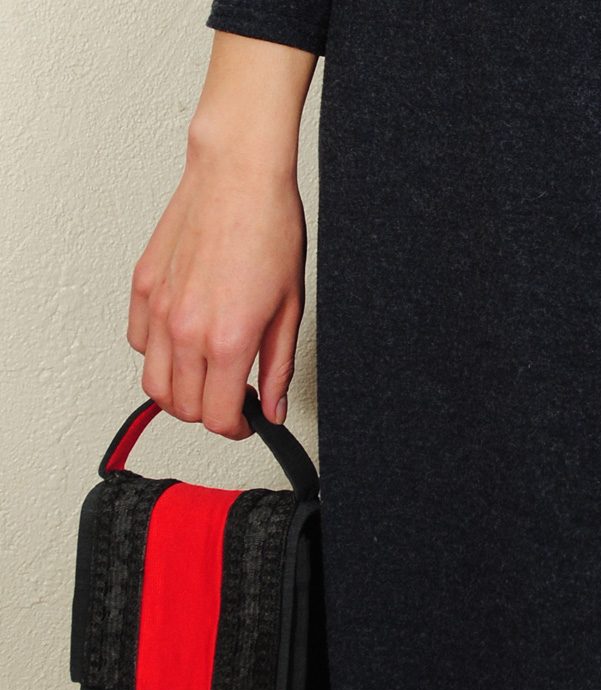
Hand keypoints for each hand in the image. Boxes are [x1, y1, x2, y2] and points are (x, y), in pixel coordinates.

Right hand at [126, 137, 306, 438]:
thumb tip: (273, 408)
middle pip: (183, 408)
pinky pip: (138, 344)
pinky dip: (156, 356)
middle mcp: (185, 330)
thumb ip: (277, 368)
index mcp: (226, 340)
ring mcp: (158, 310)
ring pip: (153, 384)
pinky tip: (182, 342)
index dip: (236, 428)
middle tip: (232, 397)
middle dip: (210, 414)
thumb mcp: (290, 310)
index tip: (247, 420)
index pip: (218, 418)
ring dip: (179, 393)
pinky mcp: (142, 289)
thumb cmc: (269, 230)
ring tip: (206, 377)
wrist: (238, 176)